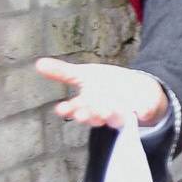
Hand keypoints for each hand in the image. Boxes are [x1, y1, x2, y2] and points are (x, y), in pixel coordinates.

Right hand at [34, 58, 167, 128]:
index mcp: (88, 104)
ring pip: (116, 118)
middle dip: (89, 115)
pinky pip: (144, 113)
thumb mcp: (84, 75)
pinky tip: (143, 111)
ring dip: (112, 115)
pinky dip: (144, 112)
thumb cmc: (105, 85)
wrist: (136, 89)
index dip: (69, 110)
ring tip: (107, 110)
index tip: (62, 108)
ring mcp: (124, 113)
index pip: (75, 109)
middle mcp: (104, 112)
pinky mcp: (143, 111)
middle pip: (94, 117)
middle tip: (82, 113)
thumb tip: (37, 63)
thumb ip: (62, 72)